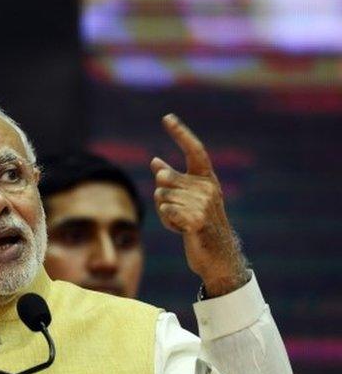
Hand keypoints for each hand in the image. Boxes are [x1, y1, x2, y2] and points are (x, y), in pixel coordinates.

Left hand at [150, 114, 248, 296]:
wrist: (217, 256)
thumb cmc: (198, 225)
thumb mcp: (186, 200)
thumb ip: (172, 181)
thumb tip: (154, 161)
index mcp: (207, 179)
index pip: (194, 150)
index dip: (181, 133)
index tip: (167, 117)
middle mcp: (208, 188)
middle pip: (164, 180)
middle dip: (162, 198)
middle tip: (177, 213)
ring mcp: (204, 204)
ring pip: (161, 197)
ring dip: (164, 213)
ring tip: (182, 223)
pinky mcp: (196, 220)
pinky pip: (166, 212)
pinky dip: (167, 222)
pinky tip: (181, 230)